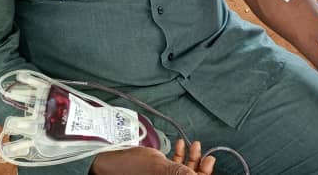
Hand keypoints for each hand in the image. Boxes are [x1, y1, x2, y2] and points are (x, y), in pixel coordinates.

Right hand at [92, 141, 213, 173]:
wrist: (107, 160)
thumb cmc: (130, 166)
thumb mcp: (161, 168)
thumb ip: (181, 172)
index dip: (204, 174)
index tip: (210, 160)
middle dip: (199, 166)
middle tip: (206, 153)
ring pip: (181, 172)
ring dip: (190, 159)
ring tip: (195, 145)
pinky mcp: (155, 172)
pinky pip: (171, 167)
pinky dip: (178, 156)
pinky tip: (180, 145)